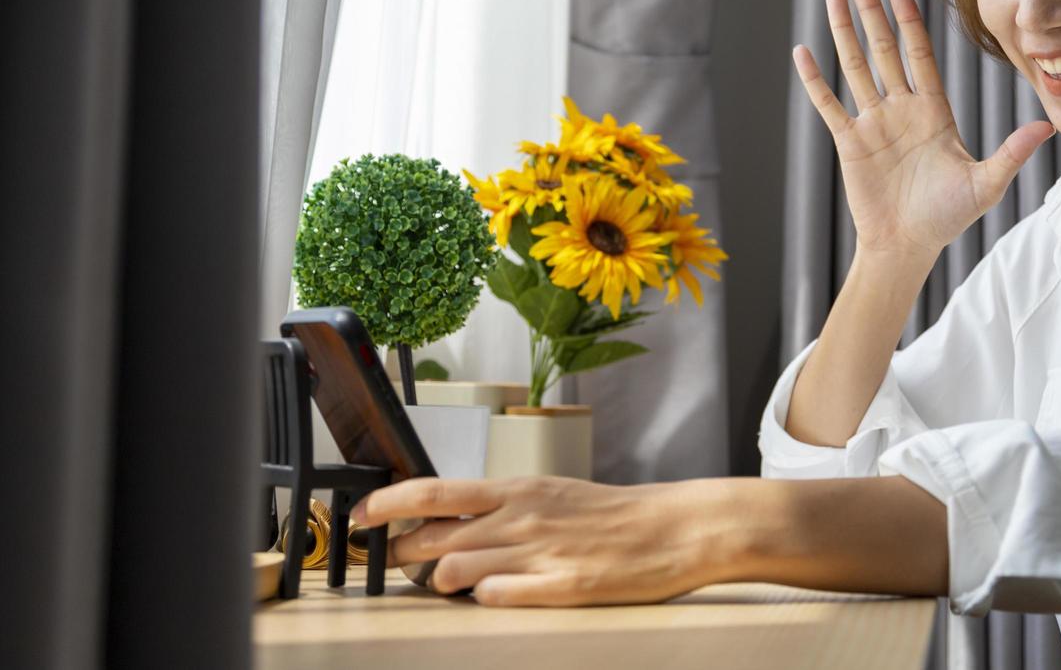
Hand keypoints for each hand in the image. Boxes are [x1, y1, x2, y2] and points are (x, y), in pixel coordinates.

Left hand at [353, 475, 720, 606]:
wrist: (672, 529)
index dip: (386, 505)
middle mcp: (520, 517)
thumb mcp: (548, 495)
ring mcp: (538, 553)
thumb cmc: (610, 514)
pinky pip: (496, 598)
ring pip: (453, 571)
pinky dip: (486, 600)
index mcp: (516, 488)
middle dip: (404, 556)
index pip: (431, 491)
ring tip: (458, 583)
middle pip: (431, 537)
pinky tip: (501, 596)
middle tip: (404, 564)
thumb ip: (498, 509)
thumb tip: (446, 525)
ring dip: (442, 583)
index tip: (360, 519)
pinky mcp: (560, 588)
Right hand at [793, 0, 1053, 259]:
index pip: (919, 55)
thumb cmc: (947, 217)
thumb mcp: (985, 184)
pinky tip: (802, 52)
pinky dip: (815, 80)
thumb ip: (1011, 153)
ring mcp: (873, 123)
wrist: (908, 246)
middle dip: (872, 14)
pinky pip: (829, 105)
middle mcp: (901, 109)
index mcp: (933, 112)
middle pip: (884, 50)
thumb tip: (1046, 127)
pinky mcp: (850, 142)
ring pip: (855, 67)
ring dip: (843, 33)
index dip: (910, 21)